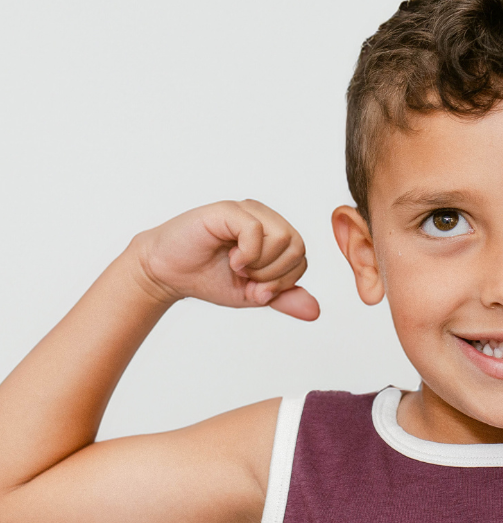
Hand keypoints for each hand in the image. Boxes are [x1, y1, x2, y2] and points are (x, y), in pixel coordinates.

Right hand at [130, 200, 319, 320]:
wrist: (167, 274)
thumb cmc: (209, 278)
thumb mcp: (253, 295)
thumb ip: (284, 298)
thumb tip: (315, 311)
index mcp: (274, 234)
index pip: (301, 258)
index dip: (283, 282)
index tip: (255, 287)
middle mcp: (265, 218)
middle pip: (298, 247)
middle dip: (274, 274)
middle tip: (246, 277)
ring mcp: (247, 211)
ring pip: (284, 237)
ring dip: (260, 264)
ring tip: (237, 265)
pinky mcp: (229, 210)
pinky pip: (257, 230)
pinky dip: (247, 254)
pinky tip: (231, 259)